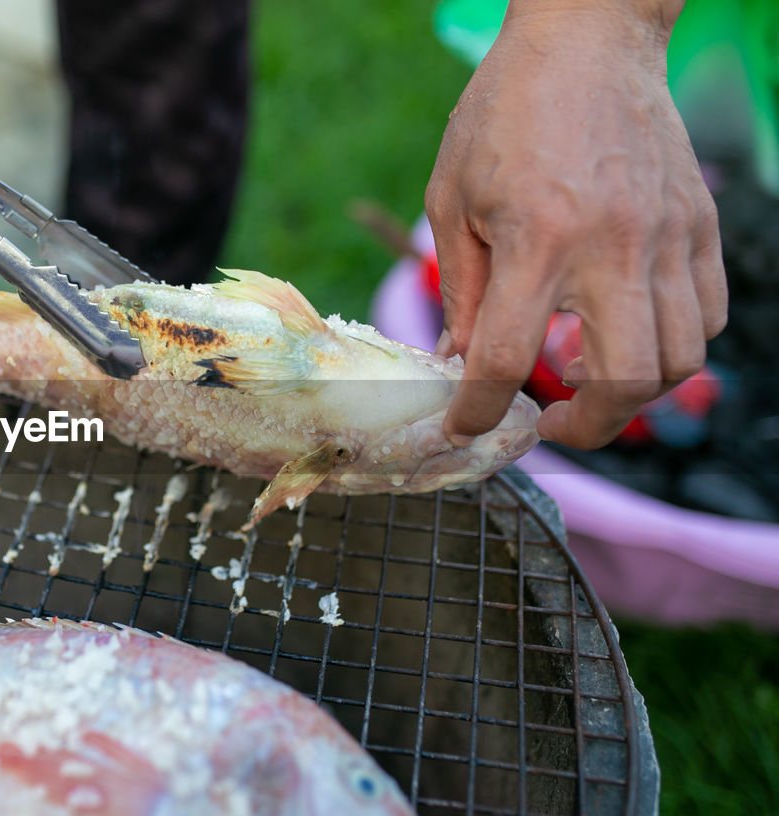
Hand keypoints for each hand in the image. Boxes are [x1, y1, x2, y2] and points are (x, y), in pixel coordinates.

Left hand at [424, 0, 726, 448]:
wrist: (586, 40)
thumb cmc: (505, 115)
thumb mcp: (454, 200)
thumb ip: (462, 289)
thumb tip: (458, 360)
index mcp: (538, 239)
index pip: (508, 359)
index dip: (480, 409)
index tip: (467, 427)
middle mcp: (614, 246)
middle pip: (626, 380)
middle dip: (585, 426)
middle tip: (553, 425)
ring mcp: (670, 236)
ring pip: (681, 359)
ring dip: (636, 392)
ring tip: (589, 380)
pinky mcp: (701, 224)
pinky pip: (708, 314)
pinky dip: (674, 346)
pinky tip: (630, 333)